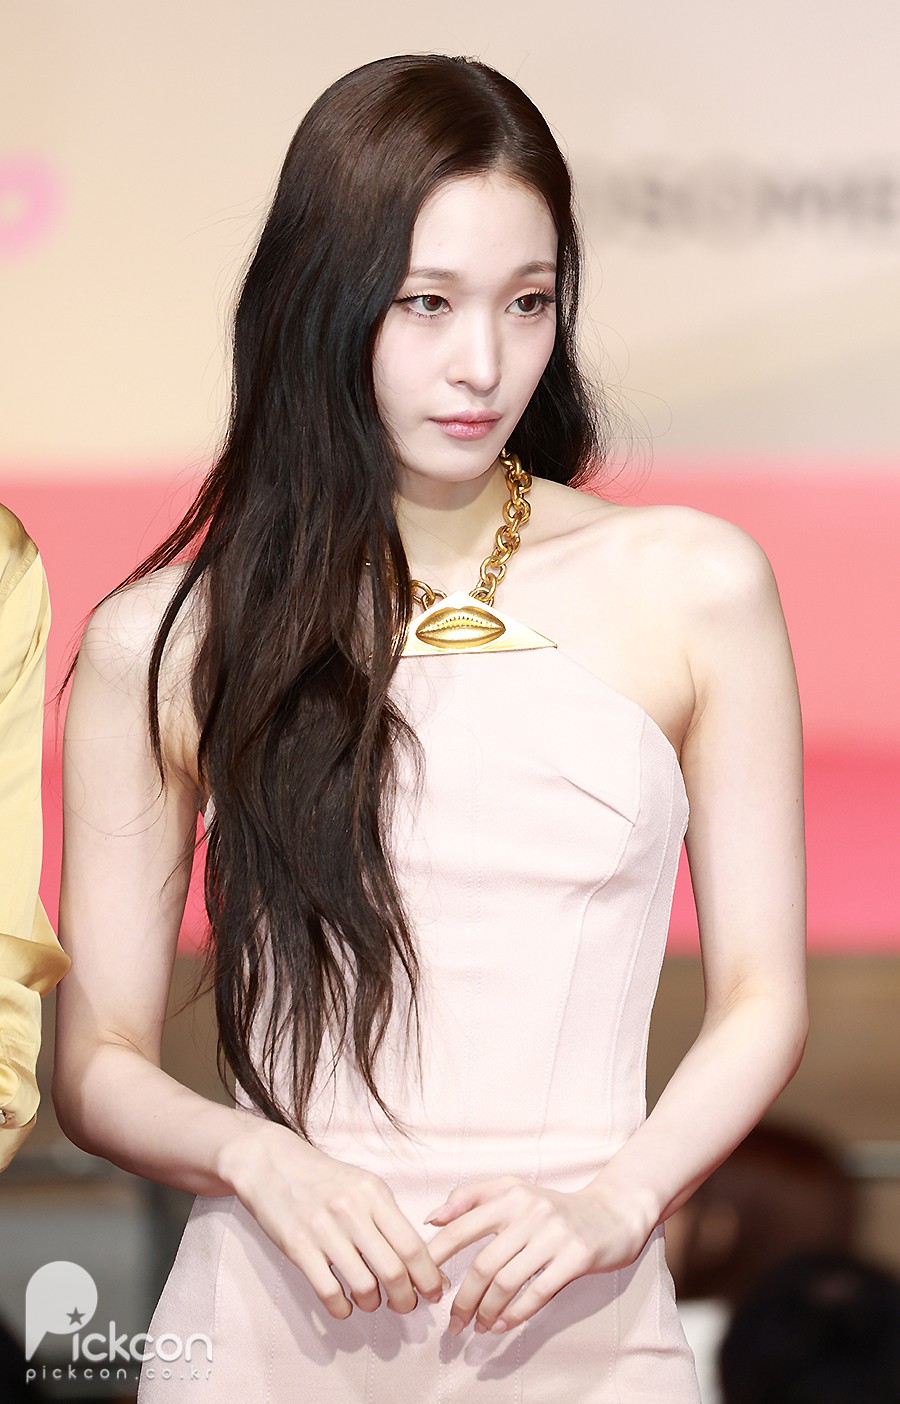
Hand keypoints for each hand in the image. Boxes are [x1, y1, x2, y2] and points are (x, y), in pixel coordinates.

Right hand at [220, 1120, 448, 1320]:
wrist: (271, 1163)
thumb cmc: (323, 1178)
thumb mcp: (362, 1184)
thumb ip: (387, 1217)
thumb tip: (416, 1259)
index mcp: (373, 1193)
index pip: (412, 1244)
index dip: (428, 1275)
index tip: (434, 1292)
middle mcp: (351, 1210)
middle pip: (393, 1271)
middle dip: (405, 1298)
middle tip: (405, 1304)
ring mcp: (322, 1230)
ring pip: (363, 1287)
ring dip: (374, 1304)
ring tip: (372, 1302)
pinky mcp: (297, 1247)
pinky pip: (328, 1292)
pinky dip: (342, 1309)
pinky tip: (344, 1306)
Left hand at [423, 1174, 653, 1334]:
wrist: (611, 1214)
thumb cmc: (554, 1207)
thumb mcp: (514, 1190)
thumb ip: (471, 1198)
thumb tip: (431, 1218)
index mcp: (509, 1195)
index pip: (461, 1227)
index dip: (437, 1258)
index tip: (423, 1283)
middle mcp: (530, 1212)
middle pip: (482, 1265)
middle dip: (462, 1299)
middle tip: (451, 1322)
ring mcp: (554, 1234)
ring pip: (506, 1282)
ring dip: (486, 1312)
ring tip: (477, 1327)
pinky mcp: (576, 1256)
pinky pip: (537, 1292)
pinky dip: (515, 1314)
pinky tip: (501, 1325)